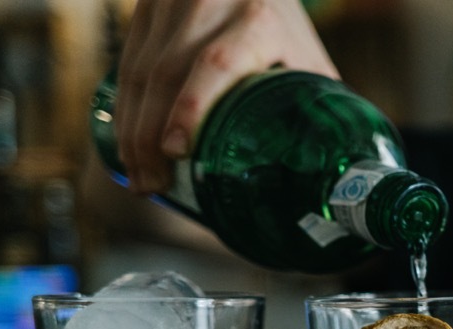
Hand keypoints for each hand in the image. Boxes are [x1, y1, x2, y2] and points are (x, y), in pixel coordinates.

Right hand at [114, 0, 339, 193]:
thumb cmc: (284, 23)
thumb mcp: (305, 55)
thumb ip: (313, 104)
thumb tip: (326, 171)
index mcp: (259, 20)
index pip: (216, 63)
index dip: (192, 108)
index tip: (178, 151)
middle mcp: (209, 6)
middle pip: (166, 74)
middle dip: (152, 137)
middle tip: (155, 186)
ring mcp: (171, 4)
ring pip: (139, 71)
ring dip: (133, 130)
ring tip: (140, 177)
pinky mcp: (147, 8)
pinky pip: (127, 63)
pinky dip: (126, 107)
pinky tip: (129, 142)